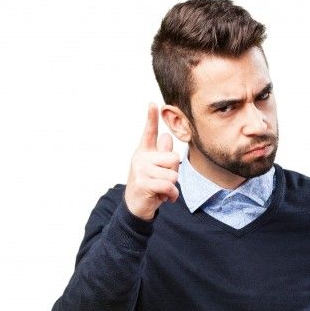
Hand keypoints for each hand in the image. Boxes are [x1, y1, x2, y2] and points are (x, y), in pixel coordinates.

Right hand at [123, 103, 180, 220]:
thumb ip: (162, 154)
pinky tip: (164, 198)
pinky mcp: (144, 183)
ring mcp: (141, 170)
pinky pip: (170, 186)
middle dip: (174, 173)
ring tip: (162, 190)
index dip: (151, 118)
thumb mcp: (156, 169)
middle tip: (163, 181)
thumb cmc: (149, 186)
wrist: (136, 207)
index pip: (149, 132)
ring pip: (173, 175)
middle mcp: (141, 158)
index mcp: (144, 152)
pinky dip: (171, 196)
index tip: (153, 103)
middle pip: (174, 158)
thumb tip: (167, 136)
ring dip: (172, 187)